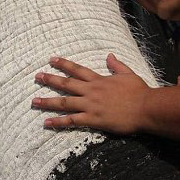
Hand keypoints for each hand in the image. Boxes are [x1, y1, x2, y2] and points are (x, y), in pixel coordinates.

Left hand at [32, 54, 149, 132]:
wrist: (146, 108)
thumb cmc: (140, 92)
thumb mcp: (128, 74)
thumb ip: (116, 65)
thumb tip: (109, 55)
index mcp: (99, 80)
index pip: (77, 70)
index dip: (63, 64)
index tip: (52, 59)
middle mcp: (91, 91)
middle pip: (66, 84)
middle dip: (50, 80)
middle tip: (37, 77)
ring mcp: (90, 105)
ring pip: (65, 102)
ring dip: (48, 101)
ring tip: (34, 101)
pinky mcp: (93, 120)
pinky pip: (72, 121)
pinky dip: (58, 122)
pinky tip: (47, 123)